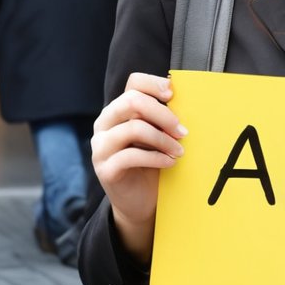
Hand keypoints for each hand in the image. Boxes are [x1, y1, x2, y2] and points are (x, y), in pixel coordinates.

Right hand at [91, 73, 185, 264]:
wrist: (141, 202)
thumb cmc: (152, 163)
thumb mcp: (158, 135)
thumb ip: (161, 117)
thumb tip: (182, 98)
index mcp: (118, 110)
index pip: (133, 83)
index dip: (154, 84)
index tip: (173, 95)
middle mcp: (104, 123)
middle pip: (132, 101)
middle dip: (163, 114)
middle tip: (183, 130)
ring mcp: (101, 146)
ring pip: (133, 128)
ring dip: (163, 139)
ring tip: (180, 151)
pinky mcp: (105, 169)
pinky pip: (131, 156)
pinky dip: (156, 158)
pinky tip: (170, 163)